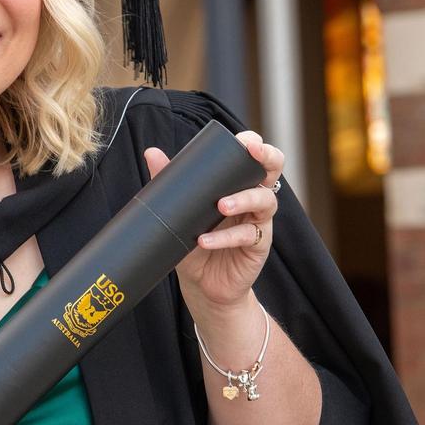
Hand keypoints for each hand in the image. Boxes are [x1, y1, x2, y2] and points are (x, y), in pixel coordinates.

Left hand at [144, 131, 282, 309]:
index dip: (255, 144)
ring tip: (221, 205)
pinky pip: (247, 236)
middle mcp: (253, 198)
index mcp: (238, 183)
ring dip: (244, 199)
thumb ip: (169, 181)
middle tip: (251, 154)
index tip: (245, 141)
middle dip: (267, 157)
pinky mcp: (258, 245)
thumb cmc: (194, 241)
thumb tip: (152, 152)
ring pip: (264, 201)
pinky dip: (225, 237)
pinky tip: (205, 240)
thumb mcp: (180, 210)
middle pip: (273, 170)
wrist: (202, 284)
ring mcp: (258, 221)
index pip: (254, 157)